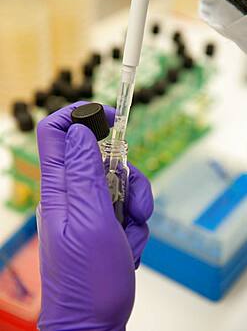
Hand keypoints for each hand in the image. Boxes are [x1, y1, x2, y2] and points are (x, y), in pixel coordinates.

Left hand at [37, 101, 152, 330]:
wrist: (93, 323)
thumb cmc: (88, 279)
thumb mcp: (91, 220)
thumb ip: (85, 173)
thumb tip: (78, 132)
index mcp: (59, 186)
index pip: (56, 133)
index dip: (79, 115)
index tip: (110, 119)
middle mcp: (70, 193)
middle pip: (100, 157)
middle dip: (126, 175)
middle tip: (133, 203)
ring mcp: (86, 209)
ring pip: (119, 183)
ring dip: (135, 206)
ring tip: (130, 234)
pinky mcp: (100, 223)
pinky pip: (125, 208)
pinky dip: (134, 225)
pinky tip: (127, 247)